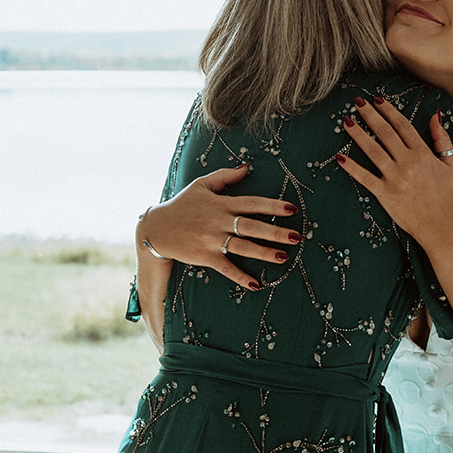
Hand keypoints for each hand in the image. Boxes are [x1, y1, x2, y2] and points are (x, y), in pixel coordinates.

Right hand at [137, 164, 300, 290]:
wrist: (156, 228)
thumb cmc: (182, 205)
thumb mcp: (201, 185)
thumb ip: (225, 176)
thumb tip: (248, 168)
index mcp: (221, 203)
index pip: (252, 203)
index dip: (273, 206)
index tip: (292, 209)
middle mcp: (218, 221)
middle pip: (251, 226)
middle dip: (275, 232)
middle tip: (296, 236)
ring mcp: (211, 240)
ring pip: (242, 247)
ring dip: (264, 253)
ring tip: (285, 257)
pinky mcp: (205, 257)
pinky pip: (226, 268)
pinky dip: (240, 276)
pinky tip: (256, 284)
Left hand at [336, 97, 452, 250]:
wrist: (440, 225)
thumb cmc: (446, 194)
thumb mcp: (451, 164)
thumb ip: (442, 138)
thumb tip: (434, 115)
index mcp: (423, 153)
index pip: (402, 125)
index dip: (388, 110)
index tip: (377, 100)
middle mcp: (408, 163)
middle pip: (385, 133)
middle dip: (370, 115)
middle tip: (357, 102)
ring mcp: (395, 178)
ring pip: (373, 151)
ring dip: (358, 134)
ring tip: (347, 121)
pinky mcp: (385, 194)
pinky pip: (365, 178)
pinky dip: (352, 167)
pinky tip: (340, 156)